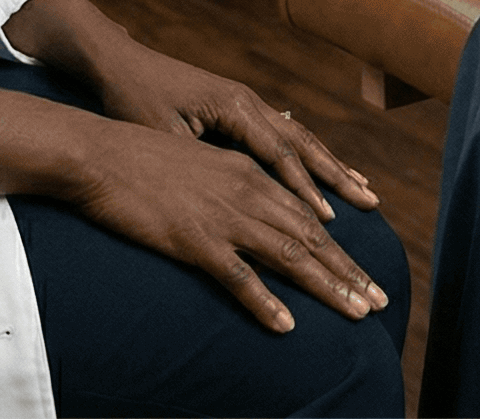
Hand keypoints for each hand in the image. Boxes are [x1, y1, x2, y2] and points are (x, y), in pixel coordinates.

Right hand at [0, 91, 387, 333]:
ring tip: (357, 314)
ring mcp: (222, 215)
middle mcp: (246, 190)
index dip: (340, 249)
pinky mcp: (194, 239)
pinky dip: (265, 302)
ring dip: (326, 287)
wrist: (100, 154)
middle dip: (348, 272)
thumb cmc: (143, 158)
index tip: (366, 275)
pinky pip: (238, 277)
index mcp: (248, 172)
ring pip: (288, 255)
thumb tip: (258, 201)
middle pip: (310, 237)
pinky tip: (286, 326)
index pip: (306, 215)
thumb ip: (233, 180)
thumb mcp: (200, 163)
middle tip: (379, 303)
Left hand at [88, 33, 378, 221]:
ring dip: (329, 164)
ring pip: (297, 137)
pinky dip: (307, 156)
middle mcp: (247, 100)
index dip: (304, 187)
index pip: (279, 152)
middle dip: (336, 174)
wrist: (119, 64)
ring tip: (362, 187)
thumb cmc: (134, 100)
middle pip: (301, 141)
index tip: (328, 219)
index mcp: (233, 105)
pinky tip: (323, 170)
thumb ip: (201, 161)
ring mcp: (244, 103)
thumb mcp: (163, 135)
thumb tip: (236, 192)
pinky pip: (281, 135)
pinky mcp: (236, 110)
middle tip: (371, 200)